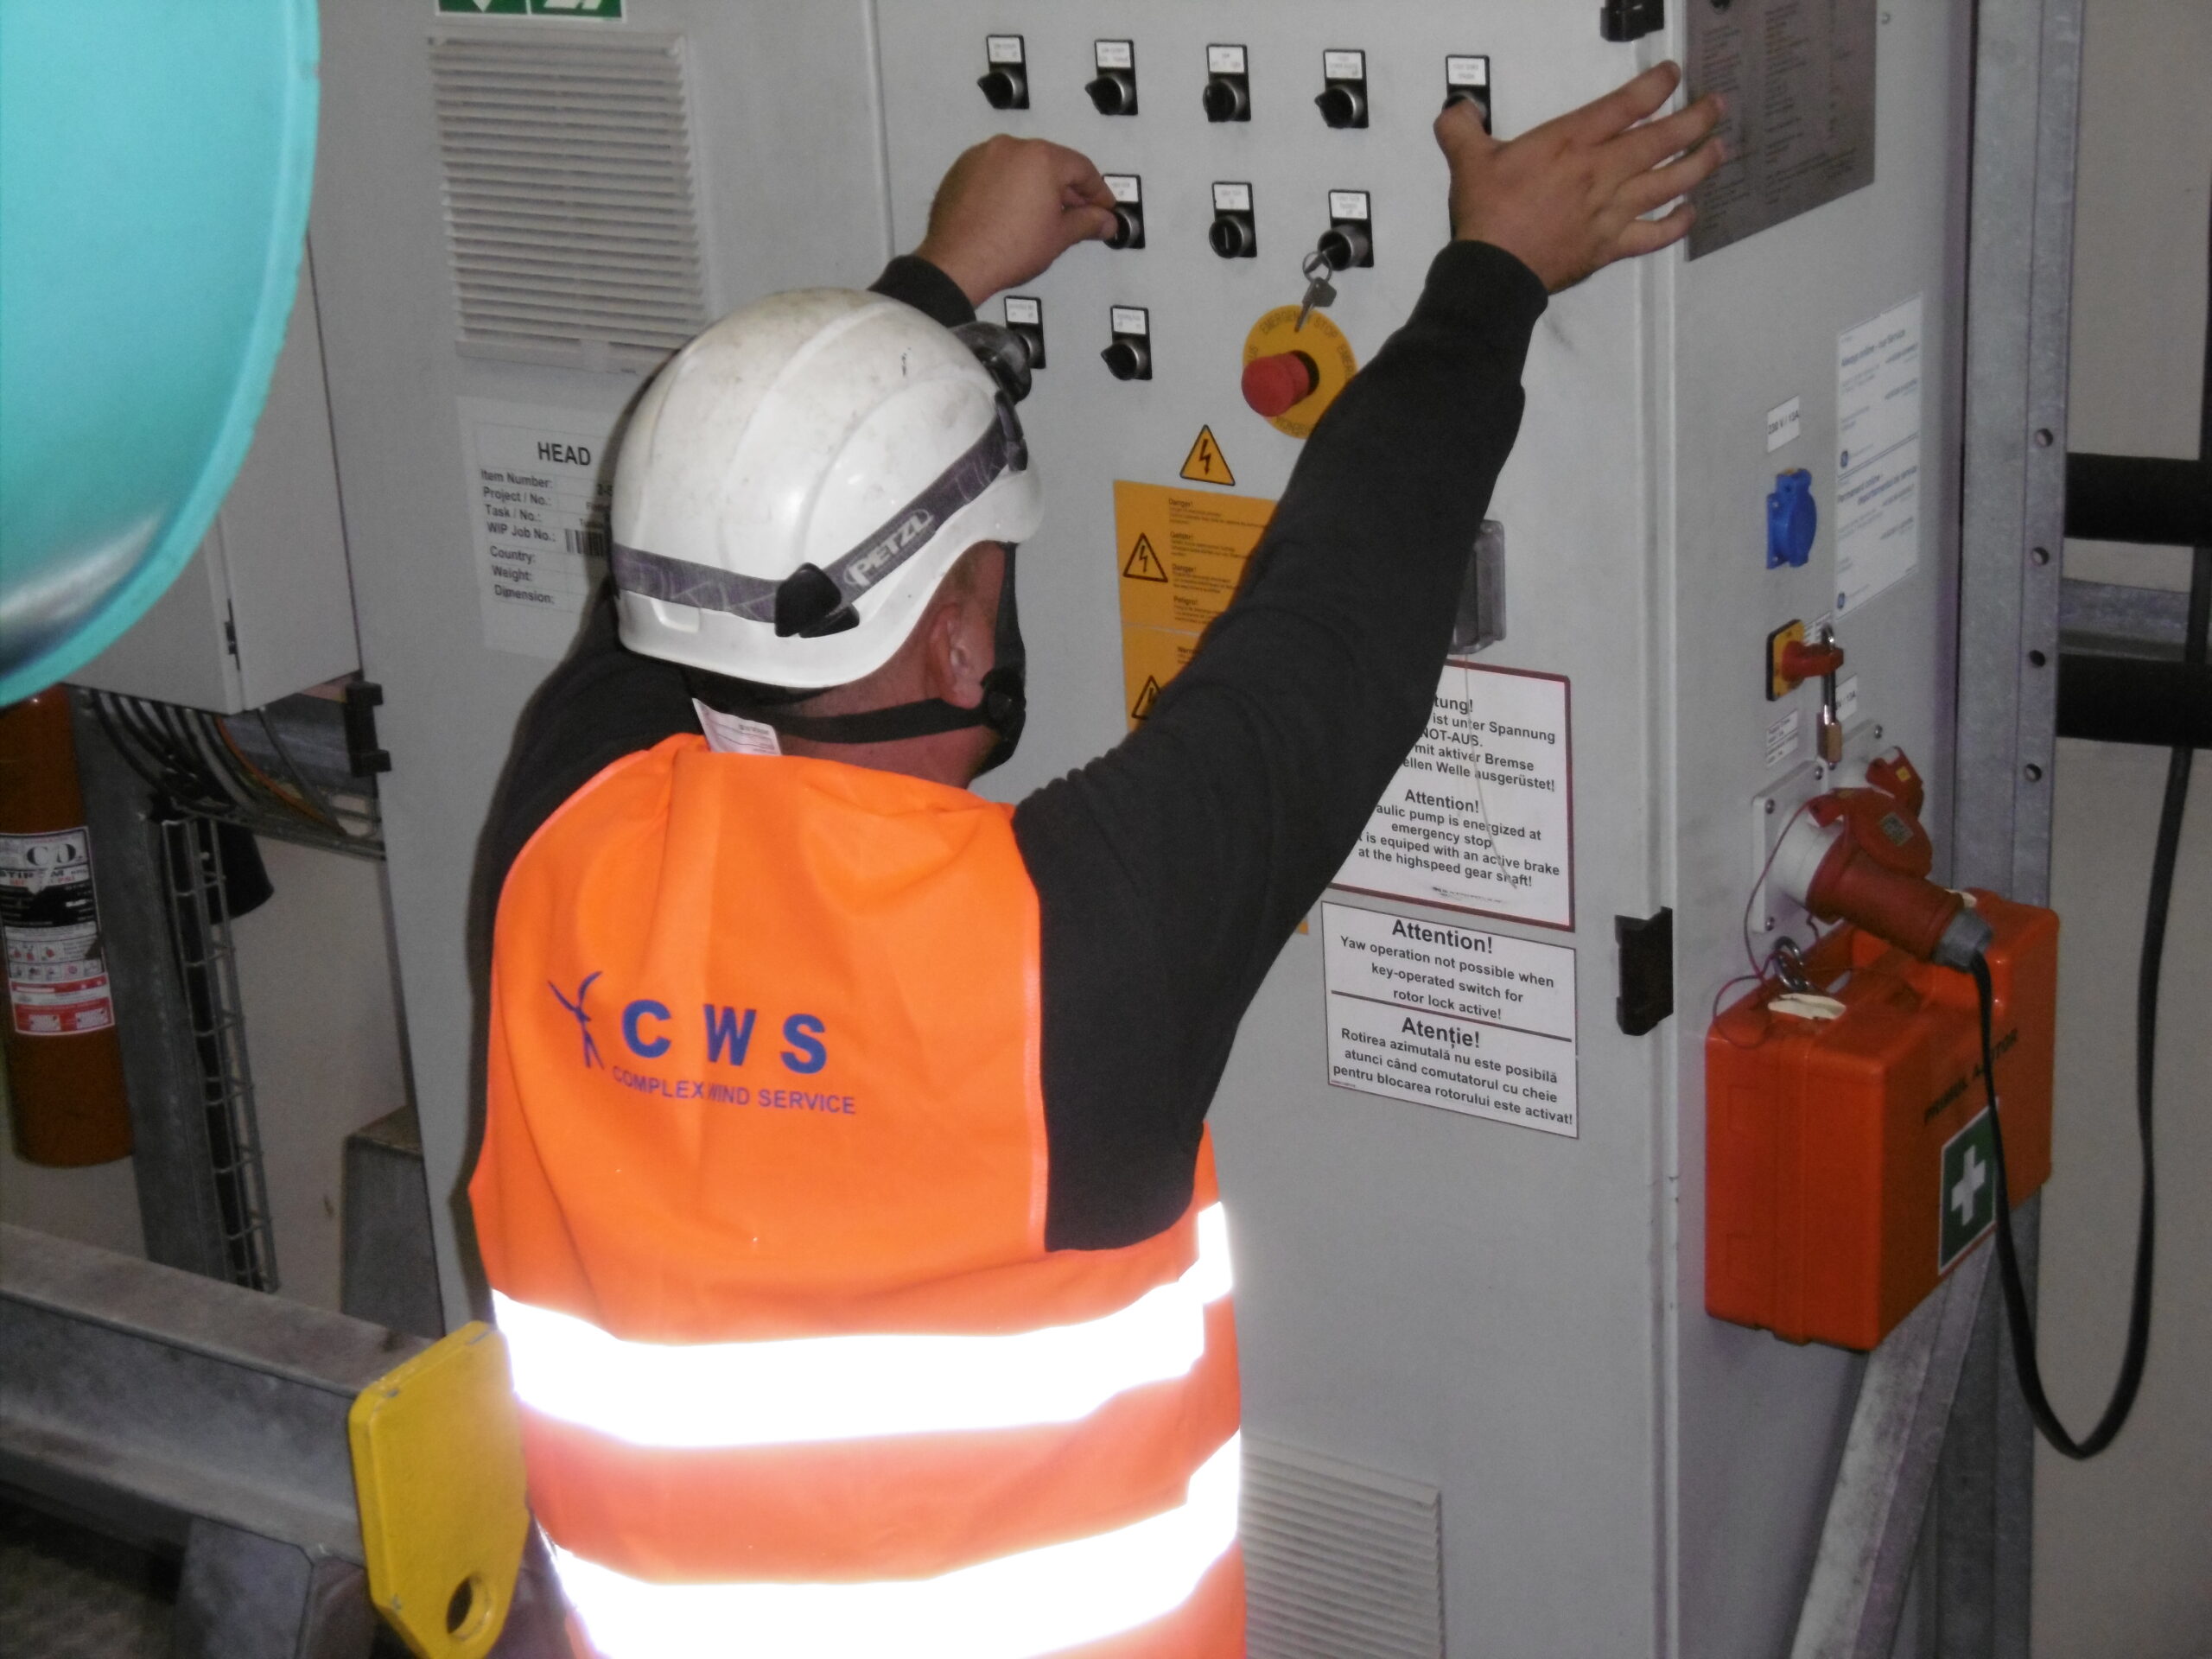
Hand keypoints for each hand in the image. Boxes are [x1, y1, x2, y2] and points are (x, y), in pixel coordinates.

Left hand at [913, 136, 1120, 304]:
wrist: (957, 264)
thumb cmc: (1005, 250)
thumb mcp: (1059, 237)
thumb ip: (1087, 223)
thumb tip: (1105, 221)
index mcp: (1040, 157)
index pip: (1082, 168)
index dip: (1098, 191)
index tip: (1102, 207)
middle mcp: (1011, 148)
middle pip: (1051, 162)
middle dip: (1067, 189)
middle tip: (1077, 214)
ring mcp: (983, 155)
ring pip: (1021, 165)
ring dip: (1036, 186)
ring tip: (1042, 217)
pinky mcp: (962, 169)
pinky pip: (996, 171)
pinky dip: (1009, 186)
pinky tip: (1013, 212)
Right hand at [1436, 62, 1724, 291]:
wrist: (1494, 271)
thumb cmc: (1487, 215)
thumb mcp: (1468, 160)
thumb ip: (1462, 127)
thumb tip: (1456, 110)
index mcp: (1571, 143)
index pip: (1626, 104)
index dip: (1656, 85)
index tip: (1673, 75)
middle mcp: (1601, 172)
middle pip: (1661, 139)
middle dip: (1695, 120)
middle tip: (1716, 106)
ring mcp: (1611, 210)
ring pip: (1668, 182)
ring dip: (1699, 164)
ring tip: (1719, 150)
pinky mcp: (1610, 245)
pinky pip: (1654, 234)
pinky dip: (1676, 224)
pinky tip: (1690, 213)